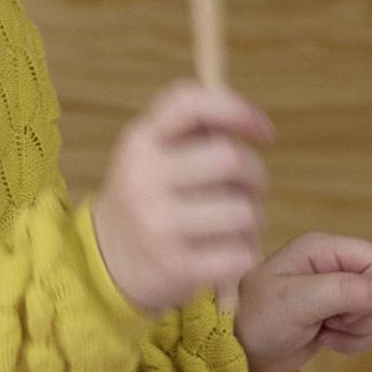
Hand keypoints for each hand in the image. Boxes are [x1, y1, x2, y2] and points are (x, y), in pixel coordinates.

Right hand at [89, 82, 271, 314]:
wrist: (107, 262)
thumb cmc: (151, 198)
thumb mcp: (154, 154)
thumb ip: (196, 131)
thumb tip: (255, 123)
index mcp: (141, 142)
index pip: (191, 104)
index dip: (237, 110)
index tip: (265, 132)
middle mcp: (144, 179)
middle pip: (231, 159)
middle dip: (256, 175)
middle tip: (248, 189)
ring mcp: (157, 225)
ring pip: (244, 212)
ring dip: (253, 219)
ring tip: (236, 225)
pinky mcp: (175, 266)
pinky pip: (241, 253)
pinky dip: (245, 252)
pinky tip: (227, 252)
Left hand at [234, 233, 371, 371]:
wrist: (238, 351)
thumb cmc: (257, 320)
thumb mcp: (297, 303)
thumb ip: (344, 291)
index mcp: (322, 248)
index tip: (342, 311)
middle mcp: (334, 263)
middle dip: (367, 313)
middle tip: (331, 322)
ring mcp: (339, 288)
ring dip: (361, 330)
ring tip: (326, 332)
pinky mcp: (340, 312)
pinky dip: (357, 340)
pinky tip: (328, 340)